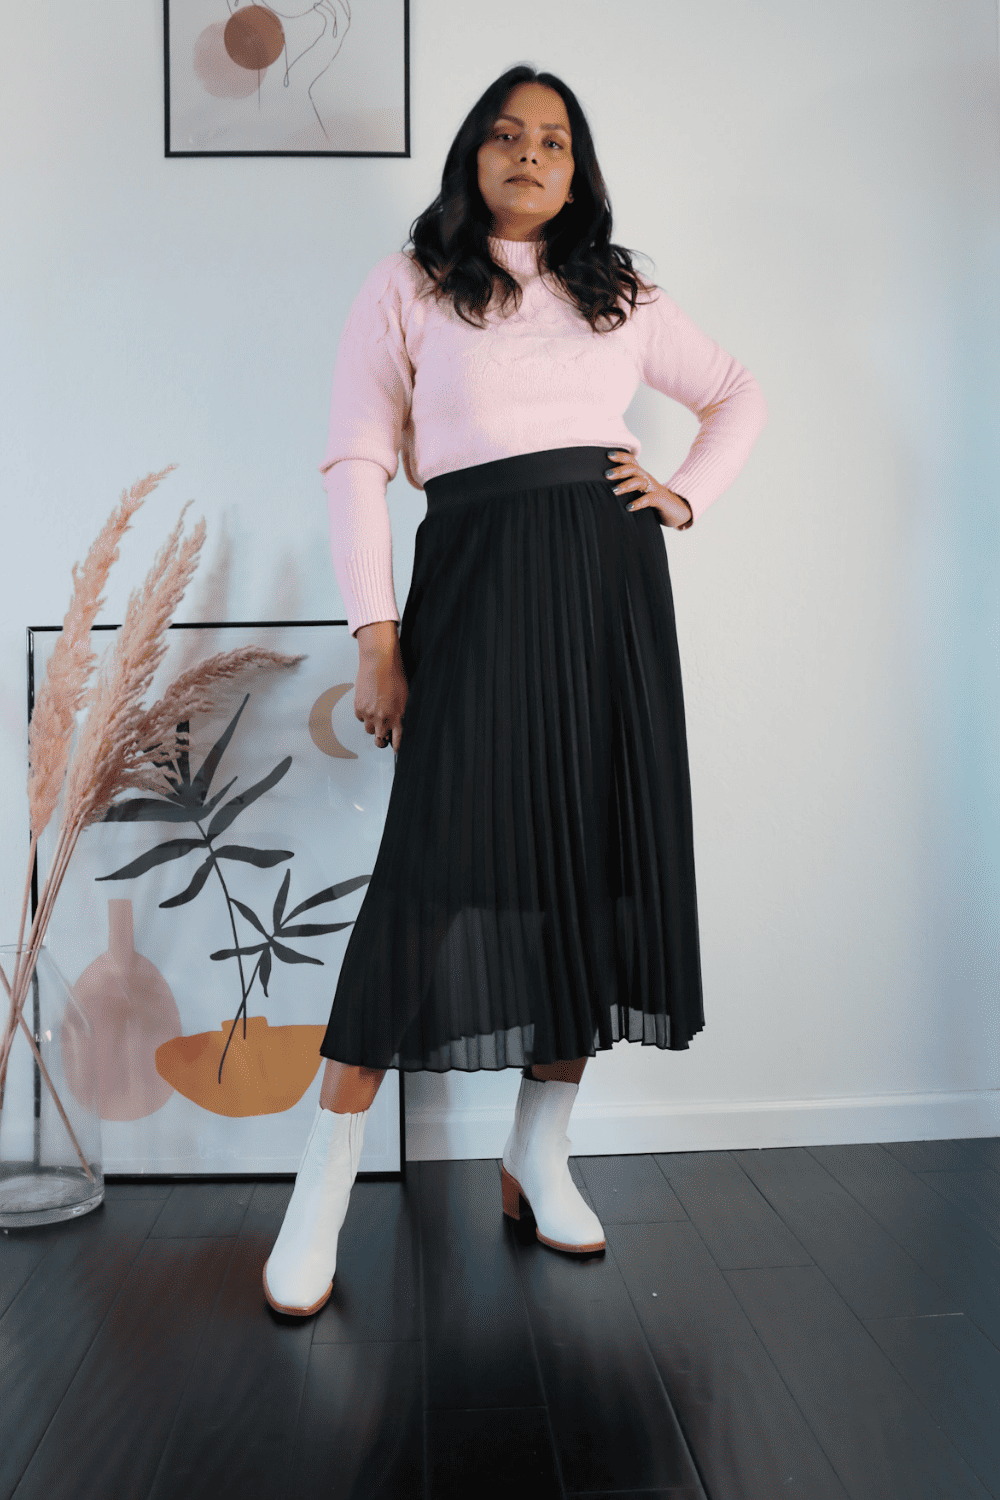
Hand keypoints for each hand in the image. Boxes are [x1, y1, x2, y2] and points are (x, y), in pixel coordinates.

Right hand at [354, 626, 407, 750]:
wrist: (379, 663)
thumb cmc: (394, 677)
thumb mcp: (404, 698)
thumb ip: (400, 713)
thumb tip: (397, 723)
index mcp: (397, 716)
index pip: (397, 739)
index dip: (395, 746)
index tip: (395, 749)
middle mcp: (382, 718)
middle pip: (379, 739)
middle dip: (381, 739)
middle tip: (382, 738)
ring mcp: (369, 714)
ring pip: (369, 729)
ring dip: (372, 724)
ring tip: (375, 713)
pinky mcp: (359, 707)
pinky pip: (360, 717)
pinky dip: (364, 713)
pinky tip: (369, 703)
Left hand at [605, 450, 692, 528]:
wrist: (677, 511)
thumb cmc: (653, 502)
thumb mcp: (638, 492)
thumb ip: (625, 490)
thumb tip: (602, 491)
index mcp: (641, 475)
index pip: (631, 461)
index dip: (621, 456)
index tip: (607, 454)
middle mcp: (647, 479)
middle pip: (633, 469)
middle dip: (619, 470)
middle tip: (606, 474)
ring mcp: (654, 489)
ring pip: (639, 481)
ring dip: (626, 485)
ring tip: (614, 491)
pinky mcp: (660, 500)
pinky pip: (649, 499)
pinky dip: (638, 502)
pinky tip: (629, 507)